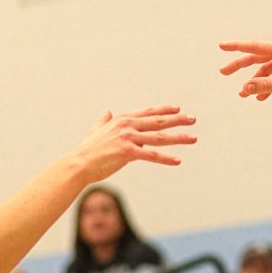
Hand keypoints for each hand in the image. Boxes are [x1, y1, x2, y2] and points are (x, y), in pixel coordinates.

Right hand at [67, 106, 196, 184]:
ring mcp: (128, 138)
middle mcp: (127, 125)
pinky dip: (165, 158)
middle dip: (178, 120)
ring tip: (193, 138)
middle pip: (158, 121)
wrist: (78, 164)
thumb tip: (106, 112)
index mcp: (121, 120)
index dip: (164, 110)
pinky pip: (151, 155)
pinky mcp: (127, 152)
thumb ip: (103, 121)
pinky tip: (177, 160)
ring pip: (159, 137)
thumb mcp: (95, 130)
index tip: (177, 108)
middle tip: (193, 119)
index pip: (148, 113)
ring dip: (178, 137)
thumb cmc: (86, 150)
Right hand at [218, 41, 271, 104]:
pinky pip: (271, 78)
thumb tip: (245, 88)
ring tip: (242, 94)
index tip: (222, 46)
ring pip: (263, 70)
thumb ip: (264, 85)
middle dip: (239, 65)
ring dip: (253, 82)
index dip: (237, 46)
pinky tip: (260, 98)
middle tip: (223, 72)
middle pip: (255, 57)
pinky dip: (265, 87)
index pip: (255, 46)